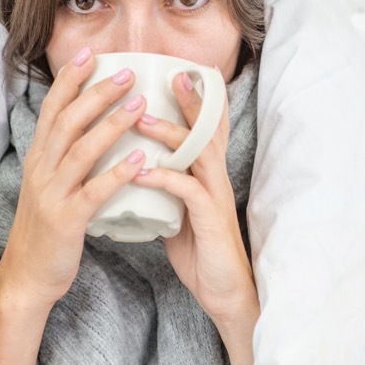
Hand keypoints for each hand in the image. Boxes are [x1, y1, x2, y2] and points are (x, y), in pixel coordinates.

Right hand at [0, 48, 149, 308]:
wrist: (28, 276)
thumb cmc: (48, 229)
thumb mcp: (51, 184)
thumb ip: (66, 156)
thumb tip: (90, 126)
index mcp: (40, 158)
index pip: (53, 108)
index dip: (71, 79)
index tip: (91, 52)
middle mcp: (42, 169)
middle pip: (68, 120)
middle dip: (97, 92)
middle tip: (129, 72)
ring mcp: (52, 193)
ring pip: (82, 150)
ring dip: (112, 124)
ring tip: (140, 104)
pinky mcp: (67, 219)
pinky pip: (94, 191)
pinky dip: (118, 172)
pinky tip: (140, 157)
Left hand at [132, 70, 257, 326]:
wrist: (223, 292)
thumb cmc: (201, 251)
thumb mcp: (180, 210)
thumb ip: (166, 186)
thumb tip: (140, 168)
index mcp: (208, 175)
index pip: (206, 129)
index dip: (198, 100)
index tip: (184, 72)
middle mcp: (215, 179)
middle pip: (207, 130)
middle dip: (191, 101)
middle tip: (173, 74)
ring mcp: (215, 197)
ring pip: (197, 154)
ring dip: (170, 134)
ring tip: (142, 119)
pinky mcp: (210, 220)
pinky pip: (188, 191)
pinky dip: (165, 178)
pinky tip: (144, 170)